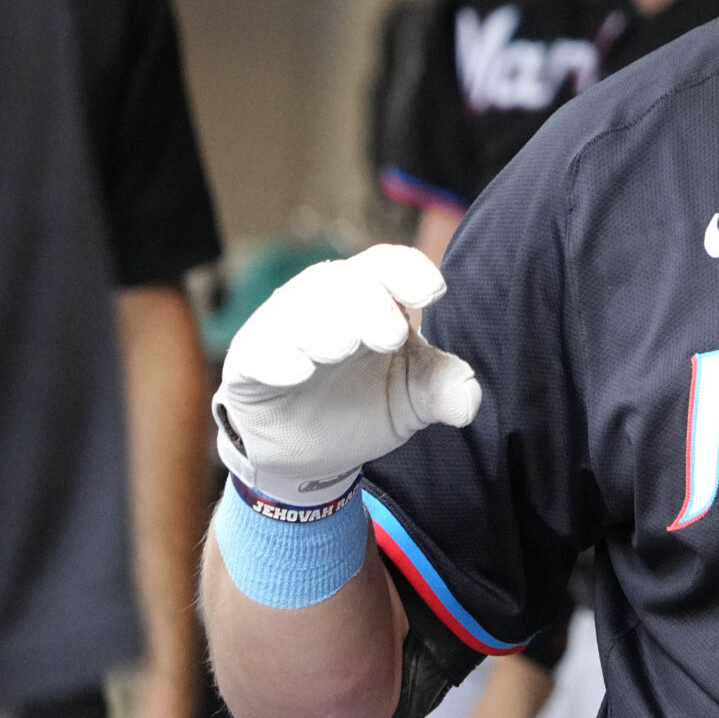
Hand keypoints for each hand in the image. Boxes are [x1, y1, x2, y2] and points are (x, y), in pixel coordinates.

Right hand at [213, 244, 478, 505]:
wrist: (313, 453)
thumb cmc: (365, 401)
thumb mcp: (413, 394)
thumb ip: (443, 386)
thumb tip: (469, 399)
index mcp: (370, 294)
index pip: (387, 264)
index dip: (408, 270)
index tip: (434, 292)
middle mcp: (323, 301)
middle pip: (342, 282)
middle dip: (368, 304)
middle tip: (392, 336)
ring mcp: (282, 330)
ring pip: (296, 310)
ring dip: (323, 327)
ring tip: (344, 347)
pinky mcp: (249, 365)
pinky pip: (257, 352)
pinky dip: (277, 358)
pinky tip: (299, 371)